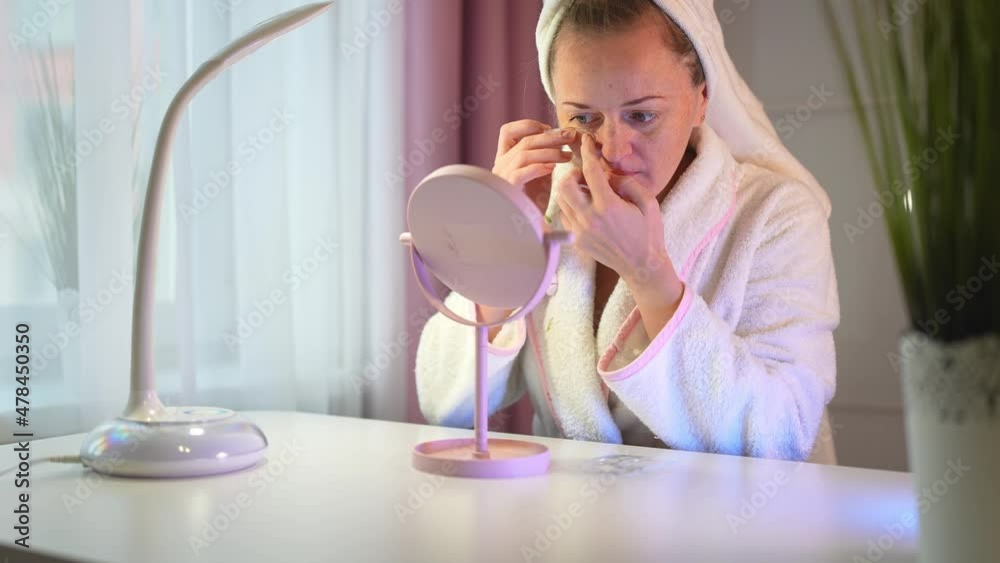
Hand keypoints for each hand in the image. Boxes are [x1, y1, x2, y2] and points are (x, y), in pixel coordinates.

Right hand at [492, 119, 574, 213]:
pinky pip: (522, 172)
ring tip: (567, 156)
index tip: (549, 128)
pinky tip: (553, 168)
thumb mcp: (540, 174)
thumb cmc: (533, 201)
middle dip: (550, 136)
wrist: (523, 228)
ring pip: (525, 154)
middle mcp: (501, 165)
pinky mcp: (508, 189)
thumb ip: (546, 157)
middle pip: (524, 140)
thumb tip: (564, 140)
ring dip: (549, 151)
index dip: (528, 125)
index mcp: (505, 158)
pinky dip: (539, 167)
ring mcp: (502, 176)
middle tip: (570, 137)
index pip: (508, 132)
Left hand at [555, 133, 672, 285]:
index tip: (586, 142)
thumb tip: (609, 174)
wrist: (641, 266)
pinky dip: (571, 206)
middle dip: (573, 173)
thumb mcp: (648, 202)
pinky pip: (564, 216)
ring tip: (587, 191)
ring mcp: (580, 231)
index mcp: (608, 206)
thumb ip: (628, 183)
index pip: (590, 171)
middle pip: (565, 185)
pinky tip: (585, 207)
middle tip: (586, 175)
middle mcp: (590, 218)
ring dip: (571, 190)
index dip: (587, 152)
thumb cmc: (648, 233)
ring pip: (561, 200)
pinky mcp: (577, 240)